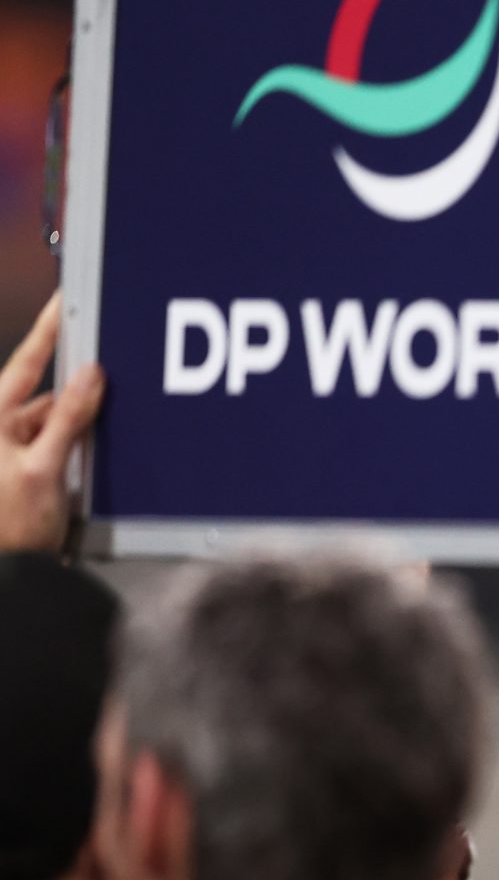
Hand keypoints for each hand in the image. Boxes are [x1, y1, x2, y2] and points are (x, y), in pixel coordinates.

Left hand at [0, 296, 103, 552]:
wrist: (8, 576)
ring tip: (89, 451)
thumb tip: (91, 377)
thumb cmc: (11, 527)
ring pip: (55, 423)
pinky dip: (77, 449)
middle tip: (107, 384)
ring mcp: (12, 452)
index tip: (66, 302)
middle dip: (77, 394)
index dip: (49, 330)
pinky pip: (58, 447)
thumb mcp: (46, 467)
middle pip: (45, 395)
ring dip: (78, 429)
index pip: (27, 362)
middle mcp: (0, 431)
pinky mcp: (27, 473)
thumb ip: (69, 418)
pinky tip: (90, 463)